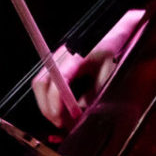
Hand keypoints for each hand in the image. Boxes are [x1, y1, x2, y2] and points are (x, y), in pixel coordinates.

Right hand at [31, 9, 145, 128]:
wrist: (114, 32)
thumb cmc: (113, 50)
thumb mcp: (109, 74)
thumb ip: (95, 93)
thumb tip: (82, 113)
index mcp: (75, 57)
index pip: (57, 81)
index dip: (55, 102)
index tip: (60, 119)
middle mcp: (61, 56)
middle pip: (40, 83)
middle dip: (46, 107)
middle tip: (60, 123)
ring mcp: (57, 59)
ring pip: (41, 84)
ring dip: (48, 104)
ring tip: (62, 119)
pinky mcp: (57, 63)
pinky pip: (47, 82)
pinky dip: (51, 97)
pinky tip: (62, 108)